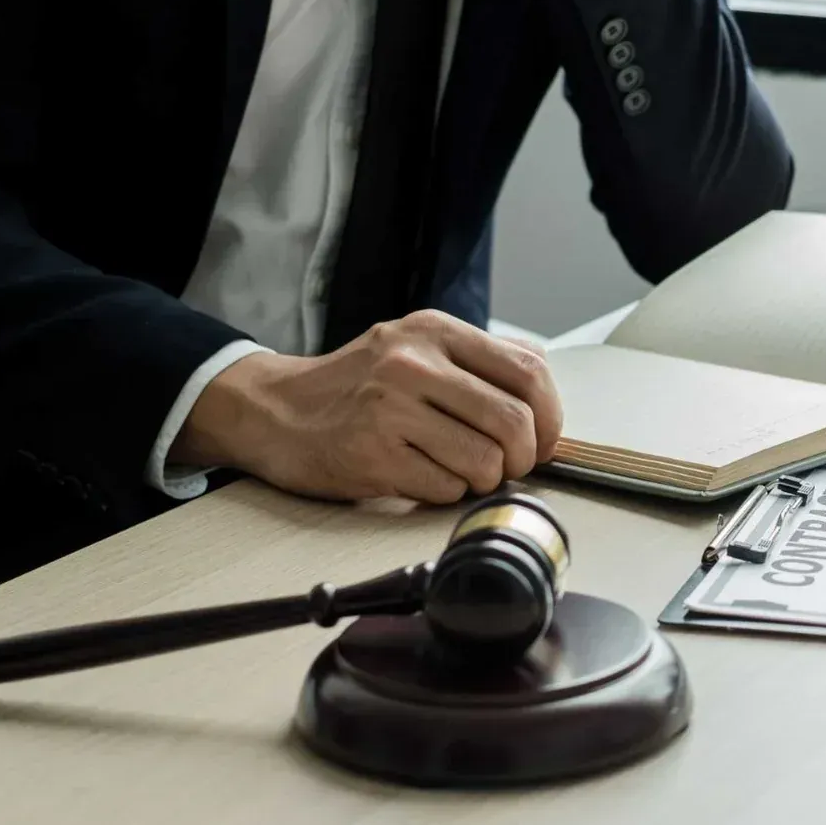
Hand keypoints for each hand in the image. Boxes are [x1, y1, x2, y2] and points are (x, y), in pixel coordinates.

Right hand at [174, 310, 562, 503]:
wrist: (274, 410)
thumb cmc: (357, 388)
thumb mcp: (416, 348)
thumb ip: (478, 363)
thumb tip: (546, 397)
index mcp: (434, 331)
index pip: (528, 371)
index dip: (551, 416)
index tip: (545, 439)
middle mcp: (412, 363)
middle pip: (514, 421)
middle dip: (525, 457)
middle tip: (511, 466)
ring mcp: (389, 409)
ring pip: (484, 460)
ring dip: (485, 479)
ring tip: (463, 471)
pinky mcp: (372, 455)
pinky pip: (445, 488)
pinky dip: (447, 493)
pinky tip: (425, 477)